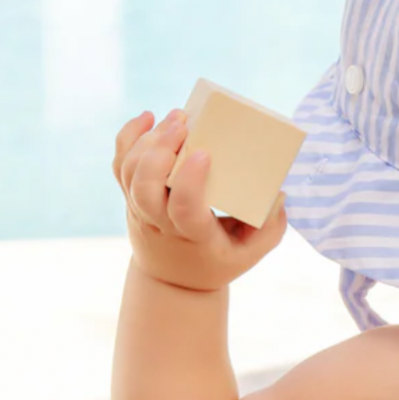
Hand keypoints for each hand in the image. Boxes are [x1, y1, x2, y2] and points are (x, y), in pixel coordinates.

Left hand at [112, 109, 286, 291]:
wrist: (172, 281)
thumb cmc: (216, 262)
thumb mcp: (249, 255)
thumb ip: (269, 229)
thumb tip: (278, 195)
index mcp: (190, 235)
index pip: (181, 207)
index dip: (188, 180)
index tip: (203, 154)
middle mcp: (158, 222)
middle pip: (144, 185)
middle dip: (160, 150)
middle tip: (183, 123)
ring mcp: (138, 208)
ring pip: (129, 171)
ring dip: (147, 140)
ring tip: (176, 117)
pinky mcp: (130, 196)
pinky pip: (119, 164)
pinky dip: (129, 137)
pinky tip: (149, 117)